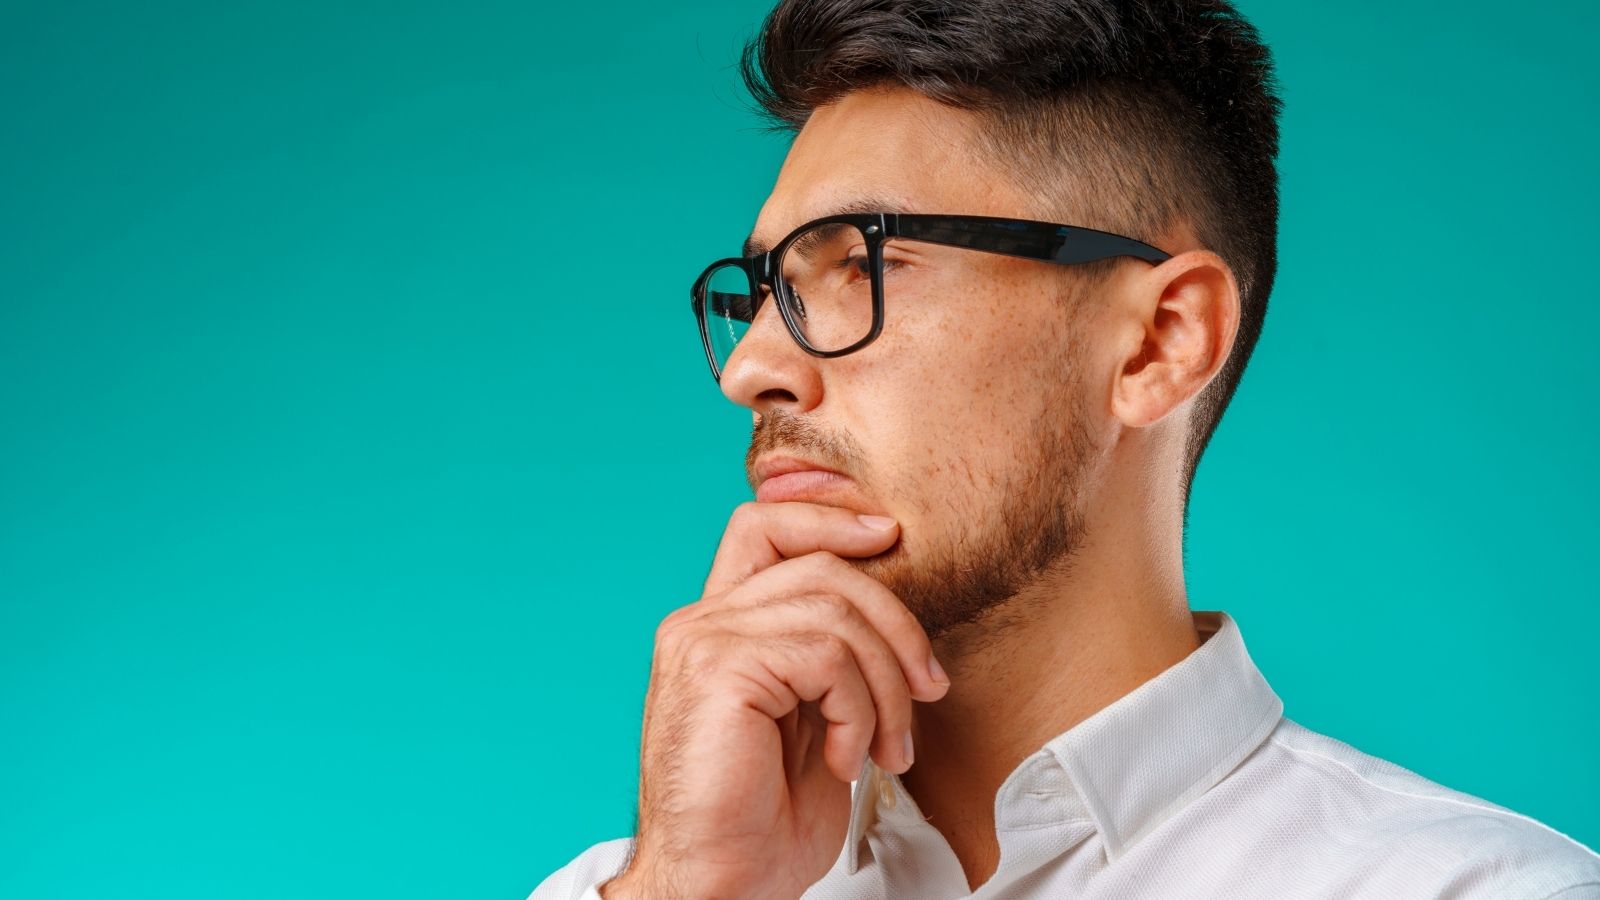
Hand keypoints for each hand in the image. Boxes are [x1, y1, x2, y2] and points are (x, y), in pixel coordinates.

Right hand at [601, 501, 950, 899]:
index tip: (889, 535)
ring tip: (885, 748)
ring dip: (887, 684)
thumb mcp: (812, 719)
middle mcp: (702, 622)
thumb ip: (829, 658)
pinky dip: (859, 709)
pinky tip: (845, 759)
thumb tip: (895, 617)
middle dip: (897, 623)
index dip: (829, 516)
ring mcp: (703, 641)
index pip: (765, 526)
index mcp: (719, 626)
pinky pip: (825, 656)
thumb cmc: (763, 819)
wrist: (720, 886)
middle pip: (823, 564)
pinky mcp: (716, 669)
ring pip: (834, 609)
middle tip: (929, 691)